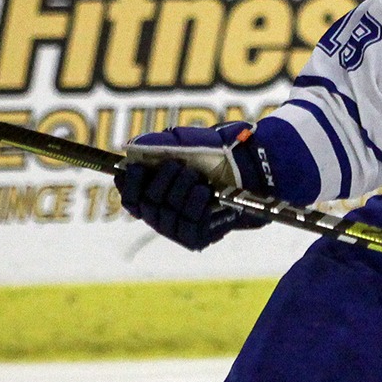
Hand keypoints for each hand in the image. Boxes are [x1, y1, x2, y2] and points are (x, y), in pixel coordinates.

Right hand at [116, 124, 269, 250]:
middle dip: (160, 182)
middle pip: (145, 204)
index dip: (130, 184)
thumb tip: (130, 147)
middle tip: (179, 167)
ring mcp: (177, 228)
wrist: (252, 170)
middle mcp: (161, 214)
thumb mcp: (188, 142)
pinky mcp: (195, 238)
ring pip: (164, 216)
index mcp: (153, 193)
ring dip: (179, 191)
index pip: (130, 197)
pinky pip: (185, 226)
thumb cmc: (218, 156)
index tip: (137, 167)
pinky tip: (204, 193)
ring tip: (197, 178)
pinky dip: (193, 206)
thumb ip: (159, 144)